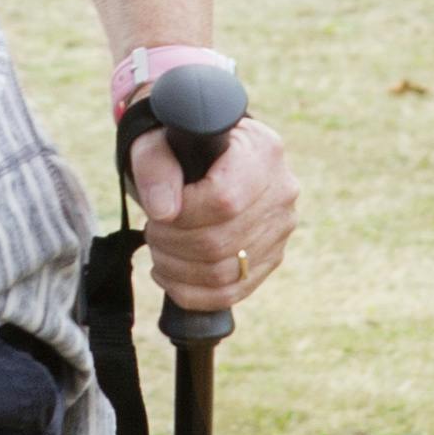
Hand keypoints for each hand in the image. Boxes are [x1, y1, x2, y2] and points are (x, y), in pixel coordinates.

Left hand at [133, 112, 295, 314]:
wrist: (206, 154)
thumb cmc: (179, 145)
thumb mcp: (158, 141)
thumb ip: (155, 167)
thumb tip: (163, 212)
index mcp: (261, 152)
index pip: (224, 201)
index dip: (182, 215)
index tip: (158, 210)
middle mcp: (281, 191)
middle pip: (221, 242)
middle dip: (171, 244)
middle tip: (151, 231)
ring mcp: (280, 228)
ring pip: (225, 273)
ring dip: (177, 270)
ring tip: (159, 249)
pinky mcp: (272, 257)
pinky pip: (233, 291)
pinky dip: (192, 293)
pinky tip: (169, 275)